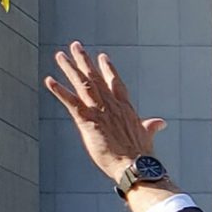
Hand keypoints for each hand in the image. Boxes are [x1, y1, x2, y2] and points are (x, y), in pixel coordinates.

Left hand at [44, 42, 173, 201]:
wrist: (134, 165)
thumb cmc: (141, 155)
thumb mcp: (147, 136)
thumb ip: (150, 126)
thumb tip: (161, 122)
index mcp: (125, 107)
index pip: (115, 83)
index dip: (108, 69)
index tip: (102, 56)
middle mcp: (111, 105)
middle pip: (95, 78)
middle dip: (84, 61)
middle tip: (75, 46)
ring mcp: (99, 111)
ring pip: (82, 84)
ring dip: (70, 69)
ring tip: (60, 56)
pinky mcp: (88, 121)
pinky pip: (71, 103)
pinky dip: (60, 91)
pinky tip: (50, 80)